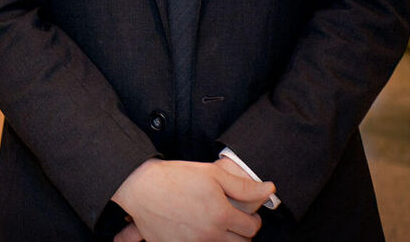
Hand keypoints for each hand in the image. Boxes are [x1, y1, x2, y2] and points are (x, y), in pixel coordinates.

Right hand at [111, 158, 275, 240]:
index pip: (252, 228)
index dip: (252, 220)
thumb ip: (243, 185)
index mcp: (222, 216)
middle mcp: (210, 235)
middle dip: (241, 233)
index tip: (244, 214)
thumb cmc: (176, 177)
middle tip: (232, 221)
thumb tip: (269, 189)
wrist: (141, 188)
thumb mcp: (212, 174)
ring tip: (215, 225)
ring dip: (225, 240)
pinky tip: (198, 231)